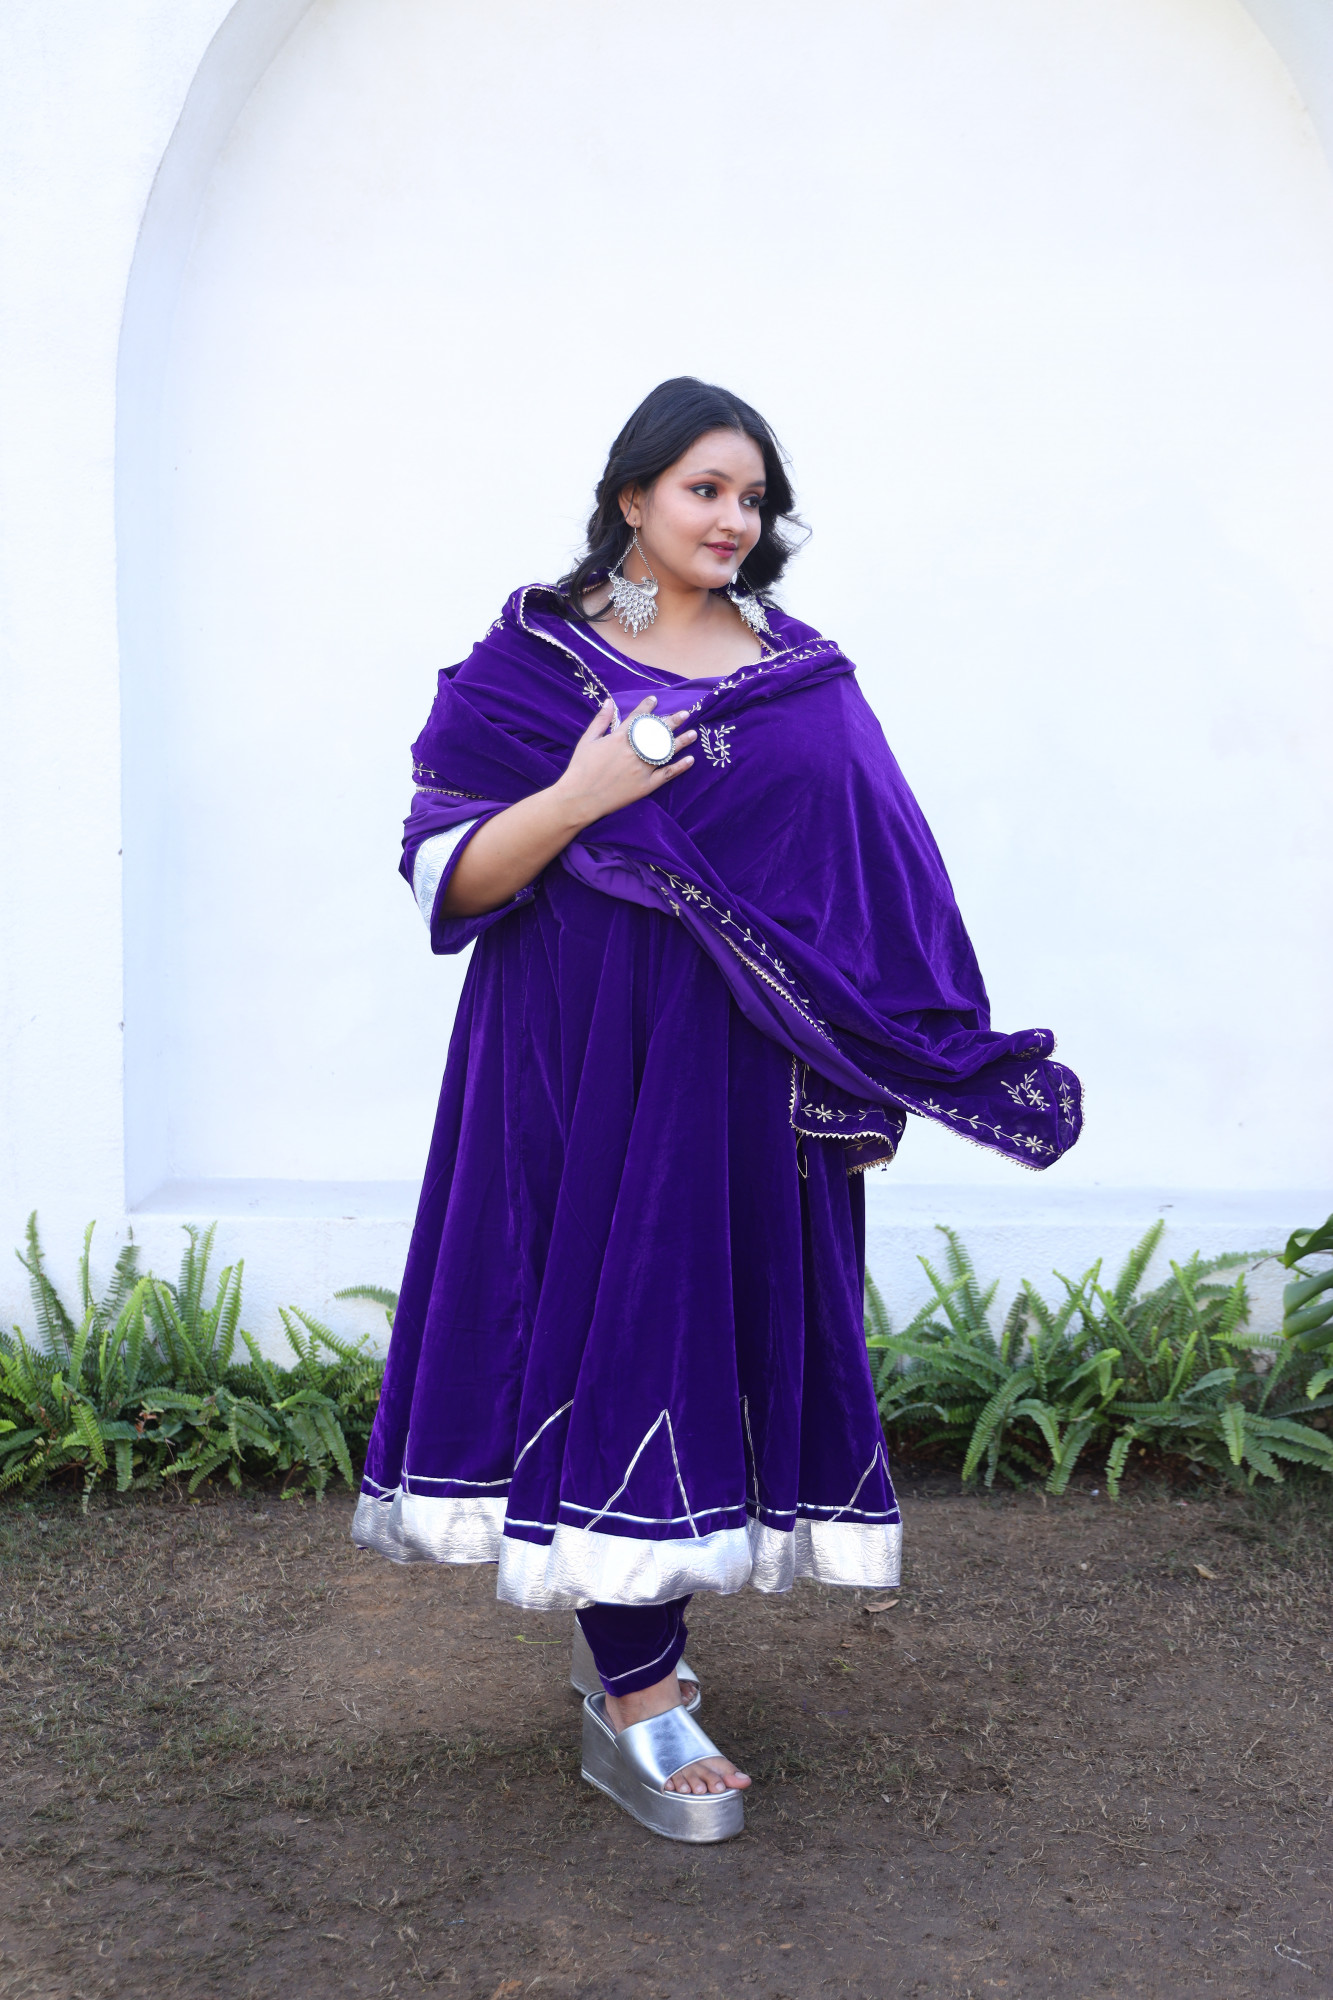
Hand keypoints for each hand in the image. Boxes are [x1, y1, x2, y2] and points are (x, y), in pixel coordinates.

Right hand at [551, 696, 695, 827]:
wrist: (579, 799)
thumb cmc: (580, 768)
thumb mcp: (587, 740)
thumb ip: (601, 720)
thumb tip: (610, 701)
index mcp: (618, 738)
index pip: (637, 718)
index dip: (647, 707)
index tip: (655, 700)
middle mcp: (633, 751)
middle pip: (657, 732)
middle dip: (673, 721)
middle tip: (685, 713)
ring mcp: (641, 769)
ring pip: (666, 752)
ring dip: (681, 741)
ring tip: (693, 733)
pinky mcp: (645, 786)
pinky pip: (666, 775)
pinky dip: (679, 767)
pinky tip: (690, 760)